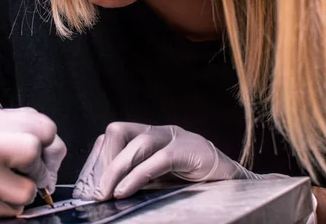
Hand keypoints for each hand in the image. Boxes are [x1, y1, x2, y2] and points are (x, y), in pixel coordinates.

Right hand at [0, 107, 66, 220]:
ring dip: (25, 190)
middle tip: (27, 169)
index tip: (39, 147)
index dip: (47, 141)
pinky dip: (10, 205)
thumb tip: (53, 155)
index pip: (43, 127)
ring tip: (10, 183)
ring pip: (26, 191)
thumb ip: (36, 132)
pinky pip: (10, 211)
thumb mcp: (8, 128)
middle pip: (31, 151)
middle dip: (38, 166)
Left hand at [73, 122, 266, 200]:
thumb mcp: (158, 181)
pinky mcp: (190, 150)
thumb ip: (136, 180)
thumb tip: (105, 193)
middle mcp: (160, 132)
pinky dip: (138, 175)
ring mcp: (176, 137)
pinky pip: (159, 159)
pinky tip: (126, 192)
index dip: (98, 158)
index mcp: (150, 136)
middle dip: (103, 161)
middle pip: (119, 131)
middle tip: (96, 192)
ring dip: (116, 170)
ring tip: (107, 194)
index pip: (114, 136)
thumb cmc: (195, 184)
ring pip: (137, 143)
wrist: (236, 185)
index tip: (89, 186)